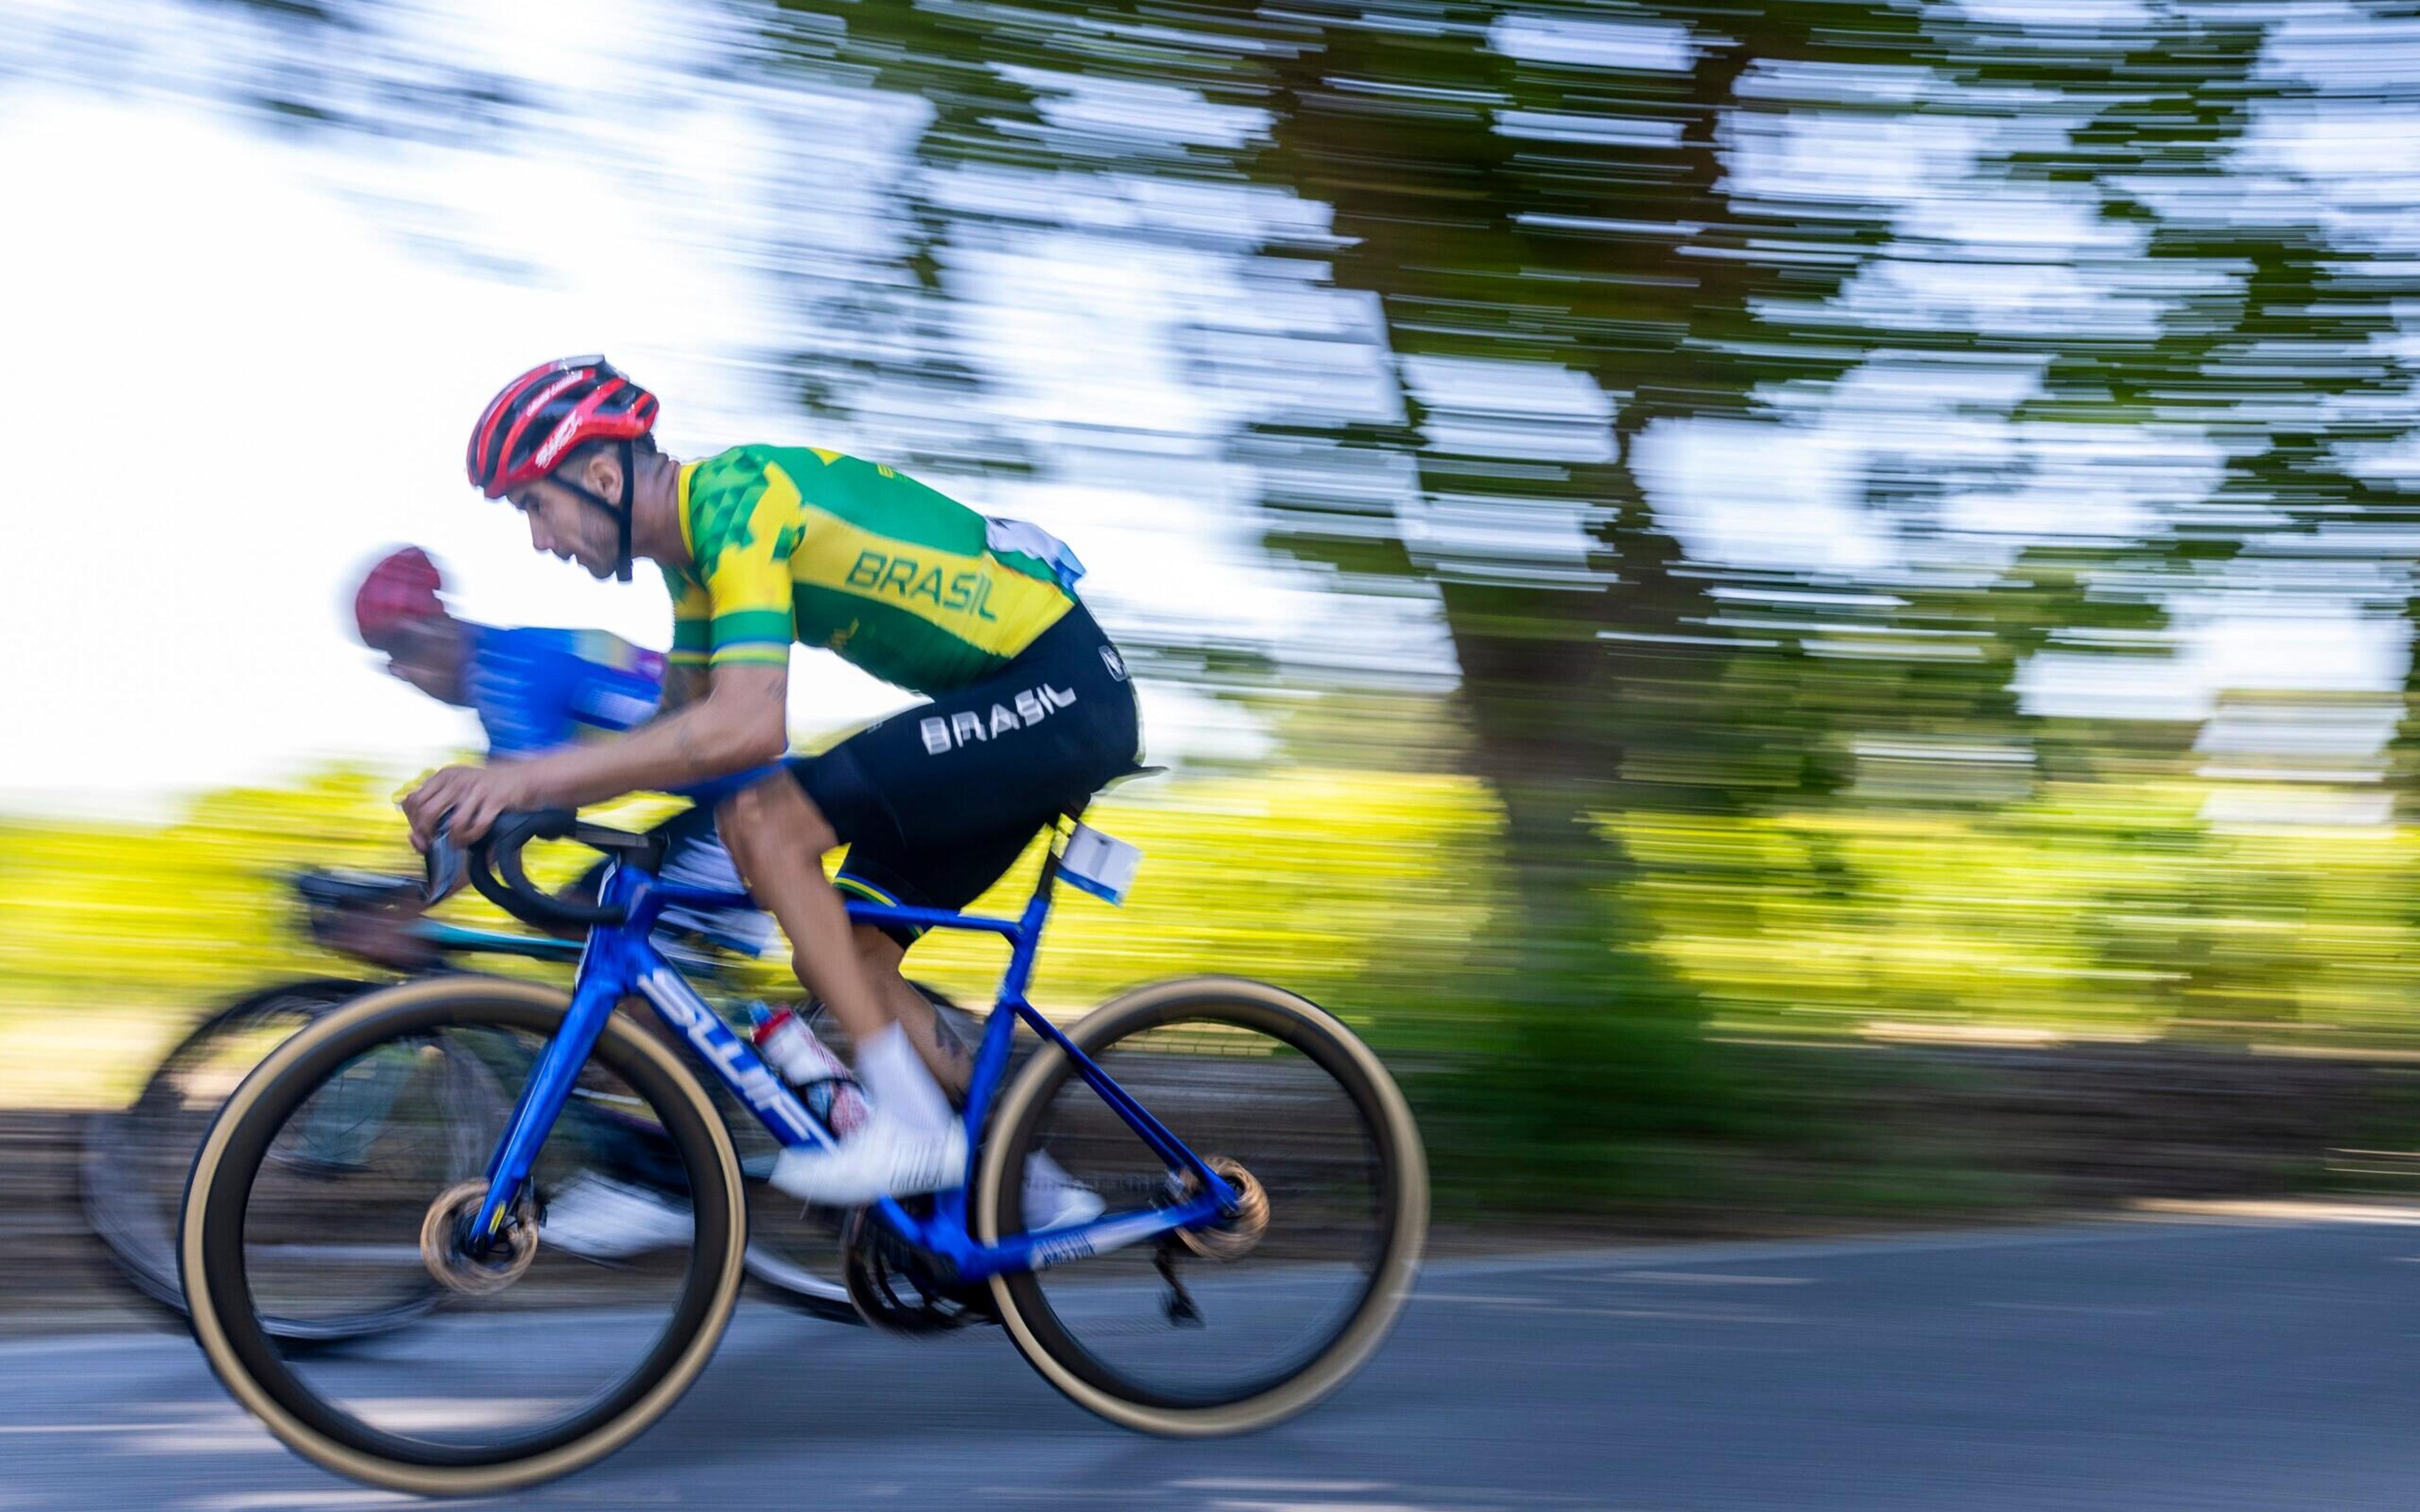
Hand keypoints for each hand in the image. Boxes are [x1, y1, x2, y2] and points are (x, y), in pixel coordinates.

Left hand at [401, 763, 540, 850]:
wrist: (522, 778)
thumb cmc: (486, 788)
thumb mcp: (458, 787)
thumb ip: (436, 805)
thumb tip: (415, 837)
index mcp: (444, 776)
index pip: (412, 801)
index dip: (413, 821)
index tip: (423, 832)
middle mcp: (457, 781)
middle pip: (426, 814)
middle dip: (429, 834)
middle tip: (437, 840)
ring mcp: (476, 790)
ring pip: (452, 823)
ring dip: (454, 839)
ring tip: (458, 842)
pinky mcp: (495, 800)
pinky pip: (477, 826)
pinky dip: (472, 837)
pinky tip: (473, 838)